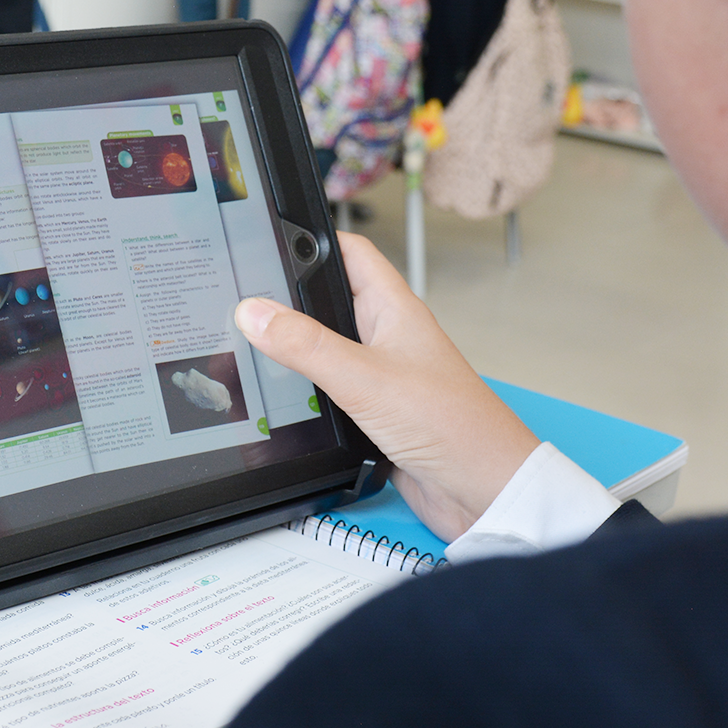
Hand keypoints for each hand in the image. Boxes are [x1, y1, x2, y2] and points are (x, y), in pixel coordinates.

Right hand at [234, 234, 537, 540]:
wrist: (482, 489)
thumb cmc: (453, 425)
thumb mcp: (365, 378)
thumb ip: (307, 345)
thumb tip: (255, 312)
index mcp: (394, 310)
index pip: (350, 253)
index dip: (312, 240)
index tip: (269, 237)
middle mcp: (388, 338)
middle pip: (330, 303)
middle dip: (290, 300)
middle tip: (245, 298)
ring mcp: (382, 377)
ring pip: (327, 352)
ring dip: (296, 353)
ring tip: (251, 347)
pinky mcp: (376, 416)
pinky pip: (332, 395)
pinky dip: (307, 395)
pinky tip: (283, 400)